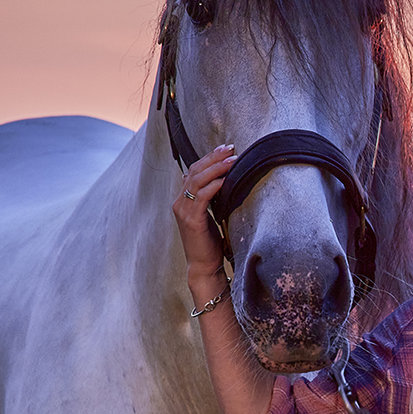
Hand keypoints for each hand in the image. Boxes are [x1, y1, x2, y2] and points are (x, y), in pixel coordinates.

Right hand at [170, 143, 236, 281]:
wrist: (203, 265)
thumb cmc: (209, 242)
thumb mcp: (209, 216)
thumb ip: (210, 199)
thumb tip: (224, 182)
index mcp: (182, 199)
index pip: (193, 171)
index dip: (208, 158)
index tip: (226, 149)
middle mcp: (179, 202)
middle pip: (194, 171)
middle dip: (213, 157)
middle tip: (230, 148)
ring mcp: (183, 211)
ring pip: (197, 180)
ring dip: (217, 168)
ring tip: (233, 159)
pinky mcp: (191, 220)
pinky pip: (201, 196)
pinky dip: (214, 185)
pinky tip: (226, 178)